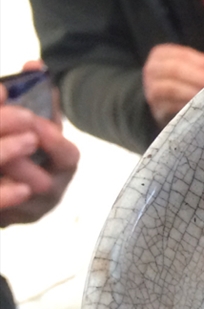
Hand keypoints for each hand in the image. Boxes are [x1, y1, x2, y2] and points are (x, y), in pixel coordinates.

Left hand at [0, 61, 79, 225]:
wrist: (14, 179)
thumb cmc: (27, 142)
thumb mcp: (35, 118)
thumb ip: (37, 95)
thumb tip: (34, 64)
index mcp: (62, 165)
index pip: (67, 156)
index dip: (52, 142)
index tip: (35, 124)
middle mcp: (51, 191)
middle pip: (42, 184)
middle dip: (21, 163)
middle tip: (8, 143)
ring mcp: (29, 210)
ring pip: (19, 201)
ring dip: (5, 178)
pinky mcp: (9, 219)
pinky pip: (4, 209)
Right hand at [142, 44, 203, 126]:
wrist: (169, 104)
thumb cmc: (188, 82)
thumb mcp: (194, 68)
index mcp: (162, 54)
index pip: (181, 55)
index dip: (200, 61)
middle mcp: (152, 69)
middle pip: (174, 69)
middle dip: (196, 76)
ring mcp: (151, 89)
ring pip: (170, 88)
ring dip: (192, 92)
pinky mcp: (157, 109)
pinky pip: (170, 107)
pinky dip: (186, 106)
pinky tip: (201, 107)